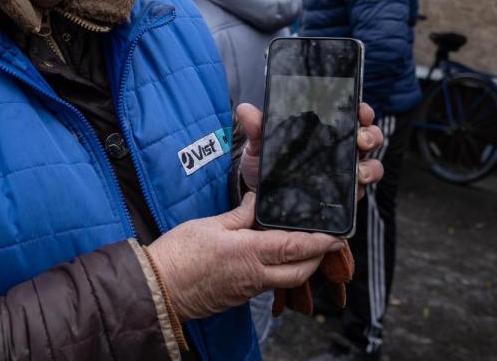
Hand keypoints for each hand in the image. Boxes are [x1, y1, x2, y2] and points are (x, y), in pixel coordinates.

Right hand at [146, 192, 343, 320]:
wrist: (159, 288)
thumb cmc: (179, 255)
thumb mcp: (211, 224)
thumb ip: (240, 214)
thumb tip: (258, 201)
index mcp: (250, 253)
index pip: (296, 247)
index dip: (320, 242)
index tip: (336, 235)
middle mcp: (255, 275)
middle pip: (301, 271)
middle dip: (317, 257)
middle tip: (324, 241)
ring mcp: (248, 289)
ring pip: (287, 281)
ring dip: (301, 266)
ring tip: (303, 247)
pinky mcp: (239, 295)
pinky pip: (269, 284)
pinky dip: (280, 272)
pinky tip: (274, 258)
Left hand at [236, 102, 384, 196]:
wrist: (258, 195)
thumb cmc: (264, 161)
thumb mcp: (259, 144)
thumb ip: (257, 127)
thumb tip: (245, 110)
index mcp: (326, 129)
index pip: (353, 114)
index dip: (362, 111)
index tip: (360, 111)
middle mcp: (341, 149)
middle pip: (370, 137)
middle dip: (371, 136)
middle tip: (360, 141)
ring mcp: (345, 173)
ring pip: (371, 166)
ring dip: (369, 167)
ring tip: (358, 172)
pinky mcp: (342, 195)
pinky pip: (359, 193)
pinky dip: (358, 192)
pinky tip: (350, 193)